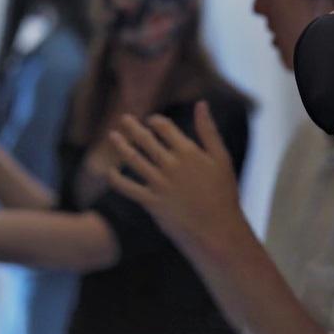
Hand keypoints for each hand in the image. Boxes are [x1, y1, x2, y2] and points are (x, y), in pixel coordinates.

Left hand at [108, 100, 242, 247]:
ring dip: (121, 146)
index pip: (164, 127)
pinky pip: (128, 188)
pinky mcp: (152, 203)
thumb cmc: (224, 193)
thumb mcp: (221, 158)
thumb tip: (201, 103)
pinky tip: (110, 172)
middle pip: (146, 140)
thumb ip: (208, 130)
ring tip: (112, 136)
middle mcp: (171, 165)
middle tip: (124, 119)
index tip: (151, 120)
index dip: (155, 121)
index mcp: (188, 151)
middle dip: (132, 128)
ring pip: (133, 160)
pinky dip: (116, 179)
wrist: (218, 230)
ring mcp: (160, 184)